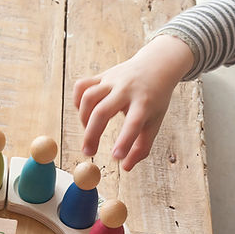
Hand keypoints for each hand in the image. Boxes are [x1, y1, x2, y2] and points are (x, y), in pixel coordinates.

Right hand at [73, 34, 193, 170]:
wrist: (156, 66)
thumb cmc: (155, 99)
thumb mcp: (155, 122)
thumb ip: (142, 147)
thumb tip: (125, 167)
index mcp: (144, 103)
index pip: (133, 123)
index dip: (124, 141)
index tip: (116, 157)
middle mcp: (126, 90)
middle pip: (102, 111)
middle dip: (92, 134)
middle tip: (88, 152)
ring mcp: (112, 80)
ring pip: (88, 97)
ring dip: (84, 118)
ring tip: (89, 131)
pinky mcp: (102, 75)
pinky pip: (82, 85)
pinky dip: (78, 101)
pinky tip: (84, 112)